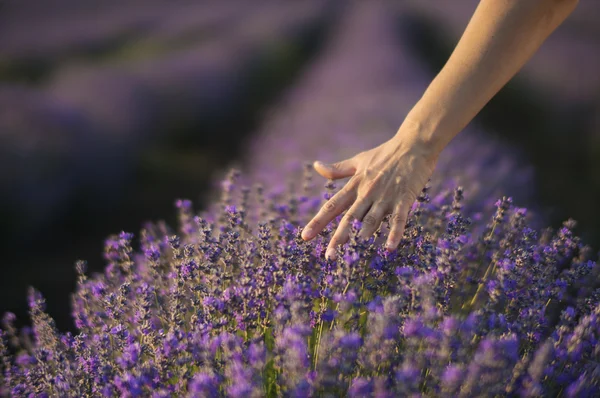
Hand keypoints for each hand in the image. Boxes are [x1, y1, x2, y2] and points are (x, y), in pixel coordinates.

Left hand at [301, 130, 437, 259]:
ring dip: (363, 235)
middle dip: (338, 238)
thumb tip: (316, 166)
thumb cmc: (385, 153)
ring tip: (354, 253)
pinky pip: (398, 219)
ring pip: (371, 219)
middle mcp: (367, 192)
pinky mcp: (404, 198)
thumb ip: (338, 169)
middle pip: (349, 218)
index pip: (332, 206)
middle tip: (328, 256)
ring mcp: (385, 196)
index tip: (305, 237)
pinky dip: (394, 233)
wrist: (414, 144)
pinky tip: (389, 248)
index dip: (318, 222)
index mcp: (355, 185)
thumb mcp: (358, 160)